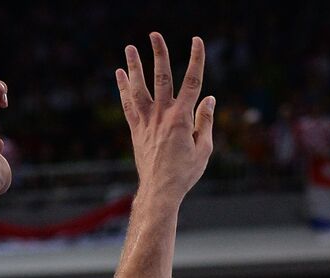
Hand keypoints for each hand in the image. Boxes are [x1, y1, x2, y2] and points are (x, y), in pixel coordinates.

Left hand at [117, 33, 214, 201]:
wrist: (160, 190)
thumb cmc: (186, 173)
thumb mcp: (204, 149)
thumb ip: (206, 122)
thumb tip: (209, 99)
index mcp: (183, 118)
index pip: (192, 82)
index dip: (196, 59)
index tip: (197, 41)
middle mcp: (162, 115)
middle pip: (161, 77)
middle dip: (159, 54)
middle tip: (155, 35)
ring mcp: (146, 120)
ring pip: (139, 87)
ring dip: (134, 65)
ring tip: (130, 47)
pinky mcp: (135, 128)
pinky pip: (127, 103)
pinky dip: (123, 87)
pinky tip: (120, 73)